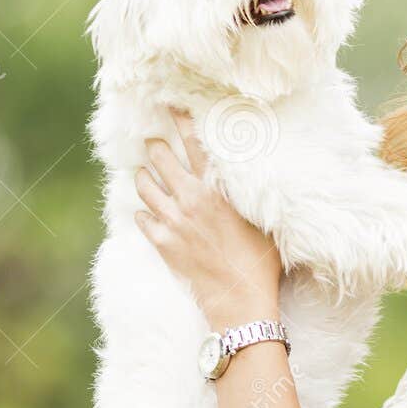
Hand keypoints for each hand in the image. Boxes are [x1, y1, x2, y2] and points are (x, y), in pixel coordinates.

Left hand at [134, 107, 281, 327]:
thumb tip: (255, 179)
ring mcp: (172, 222)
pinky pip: (142, 218)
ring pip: (144, 186)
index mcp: (216, 190)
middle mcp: (190, 200)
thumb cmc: (260, 263)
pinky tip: (151, 212)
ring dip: (144, 176)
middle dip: (155, 145)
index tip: (171, 106)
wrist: (240, 300)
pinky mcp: (162, 243)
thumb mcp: (264, 222)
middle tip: (155, 141)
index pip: (194, 145)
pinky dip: (145, 212)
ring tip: (147, 173)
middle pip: (160, 158)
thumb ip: (250, 197)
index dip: (181, 122)